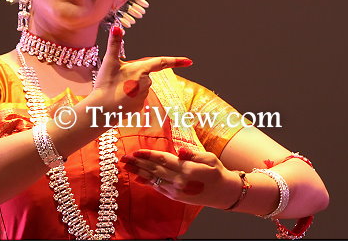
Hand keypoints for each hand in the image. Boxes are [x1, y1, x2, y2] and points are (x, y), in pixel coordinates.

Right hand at [93, 26, 192, 114]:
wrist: (100, 110)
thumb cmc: (105, 84)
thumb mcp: (109, 62)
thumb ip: (114, 44)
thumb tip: (116, 27)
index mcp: (141, 69)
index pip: (162, 62)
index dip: (177, 61)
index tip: (189, 61)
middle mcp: (146, 83)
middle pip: (144, 75)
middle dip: (134, 75)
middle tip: (117, 79)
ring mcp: (144, 96)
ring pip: (140, 87)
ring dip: (130, 87)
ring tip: (116, 90)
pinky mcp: (140, 107)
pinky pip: (136, 99)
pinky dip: (128, 98)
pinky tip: (119, 100)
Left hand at [119, 147, 241, 208]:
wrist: (223, 193)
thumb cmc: (216, 172)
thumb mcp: (209, 158)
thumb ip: (193, 154)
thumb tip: (180, 151)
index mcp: (187, 169)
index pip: (163, 160)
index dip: (148, 155)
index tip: (136, 151)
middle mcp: (179, 181)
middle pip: (154, 169)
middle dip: (138, 163)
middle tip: (123, 158)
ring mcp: (176, 191)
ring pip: (154, 179)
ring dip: (139, 172)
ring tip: (126, 167)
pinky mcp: (175, 197)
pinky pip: (158, 188)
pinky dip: (147, 182)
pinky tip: (138, 178)